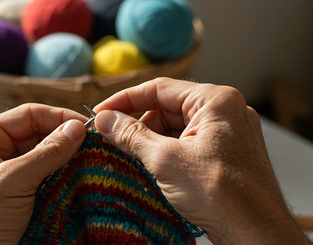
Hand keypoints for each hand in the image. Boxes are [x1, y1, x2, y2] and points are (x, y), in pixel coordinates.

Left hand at [0, 104, 86, 243]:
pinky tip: (77, 181)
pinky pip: (43, 181)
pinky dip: (61, 181)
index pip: (27, 116)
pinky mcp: (15, 197)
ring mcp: (4, 177)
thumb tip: (75, 130)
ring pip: (42, 159)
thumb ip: (45, 154)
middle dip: (64, 141)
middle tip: (92, 146)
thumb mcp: (10, 182)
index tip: (84, 126)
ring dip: (65, 162)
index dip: (58, 117)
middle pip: (36, 136)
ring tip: (89, 163)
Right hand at [93, 78, 309, 243]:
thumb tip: (105, 120)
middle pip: (167, 108)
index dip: (125, 100)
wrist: (256, 235)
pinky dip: (167, 154)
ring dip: (152, 143)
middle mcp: (224, 111)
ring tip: (134, 161)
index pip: (159, 89)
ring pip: (176, 128)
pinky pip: (187, 144)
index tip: (102, 112)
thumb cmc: (223, 195)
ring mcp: (226, 133)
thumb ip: (131, 135)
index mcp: (215, 100)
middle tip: (114, 141)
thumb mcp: (166, 160)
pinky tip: (153, 169)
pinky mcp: (224, 153)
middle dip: (139, 126)